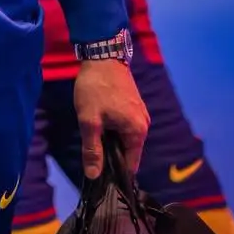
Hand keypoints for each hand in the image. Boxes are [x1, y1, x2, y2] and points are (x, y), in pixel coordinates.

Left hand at [73, 59, 149, 180]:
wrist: (101, 54)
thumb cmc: (96, 88)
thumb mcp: (89, 120)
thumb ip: (92, 149)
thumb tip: (93, 175)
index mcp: (137, 131)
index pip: (130, 165)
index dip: (114, 173)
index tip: (99, 178)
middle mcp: (143, 125)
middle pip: (127, 152)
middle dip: (110, 157)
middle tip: (90, 157)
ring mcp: (139, 114)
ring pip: (124, 138)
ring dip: (110, 142)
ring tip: (92, 142)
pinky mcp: (133, 105)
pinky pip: (124, 126)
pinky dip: (112, 130)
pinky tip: (98, 126)